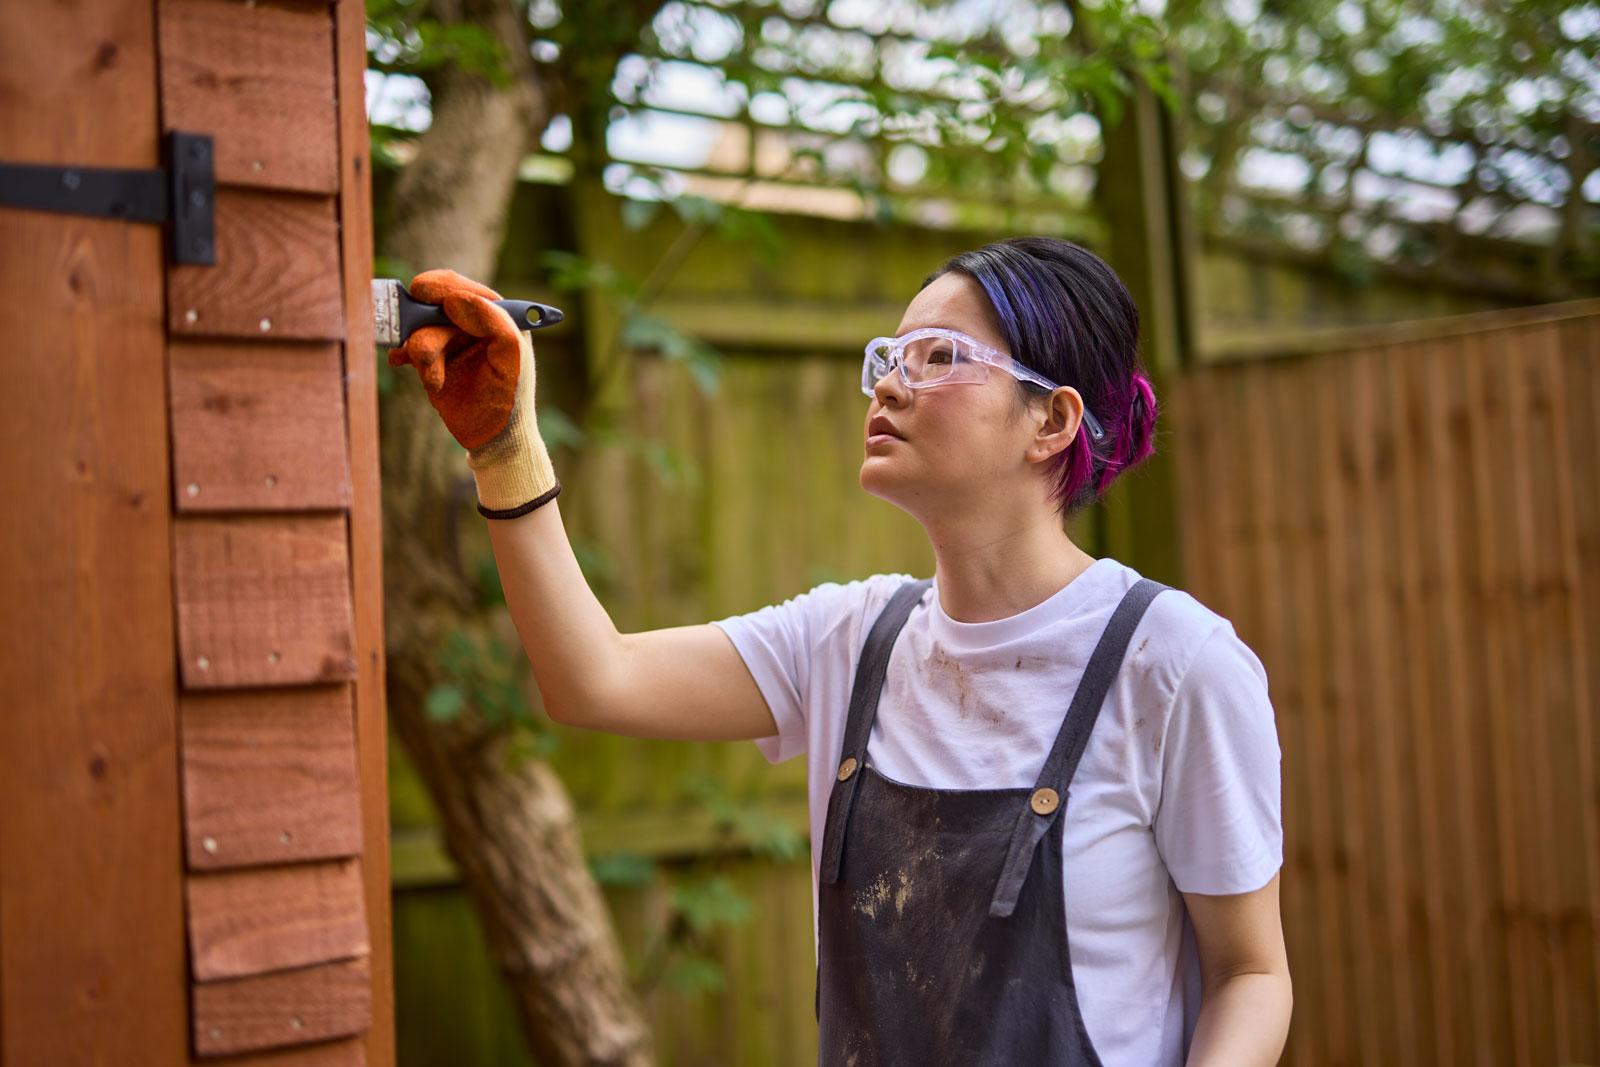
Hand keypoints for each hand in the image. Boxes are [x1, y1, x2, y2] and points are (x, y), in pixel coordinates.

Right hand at [386, 268, 560, 517]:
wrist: (492, 439)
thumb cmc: (510, 398)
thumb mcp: (510, 356)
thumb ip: (491, 320)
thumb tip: (455, 299)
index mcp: (496, 315)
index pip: (462, 288)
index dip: (440, 288)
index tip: (421, 293)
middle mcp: (471, 323)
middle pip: (433, 305)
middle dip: (424, 325)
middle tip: (421, 348)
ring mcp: (449, 340)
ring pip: (418, 327)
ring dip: (421, 351)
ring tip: (435, 380)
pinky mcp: (432, 359)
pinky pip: (407, 344)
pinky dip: (402, 353)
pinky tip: (399, 362)